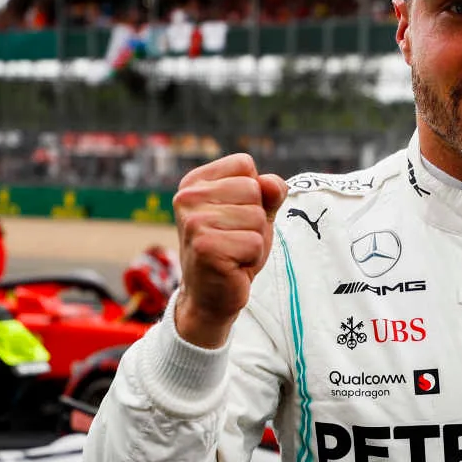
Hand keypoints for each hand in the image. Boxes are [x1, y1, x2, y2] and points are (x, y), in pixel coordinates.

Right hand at [171, 153, 285, 347]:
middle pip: (253, 189)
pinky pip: (254, 242)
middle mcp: (187, 197)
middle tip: (234, 239)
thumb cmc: (233, 250)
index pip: (244, 164)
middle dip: (255, 219)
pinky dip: (251, 258)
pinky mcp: (205, 247)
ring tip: (234, 252)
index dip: (253, 193)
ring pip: (256, 217)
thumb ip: (269, 193)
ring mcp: (194, 222)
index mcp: (195, 182)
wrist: (211, 296)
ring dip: (254, 240)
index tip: (234, 217)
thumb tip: (273, 183)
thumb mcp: (255, 214)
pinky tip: (232, 266)